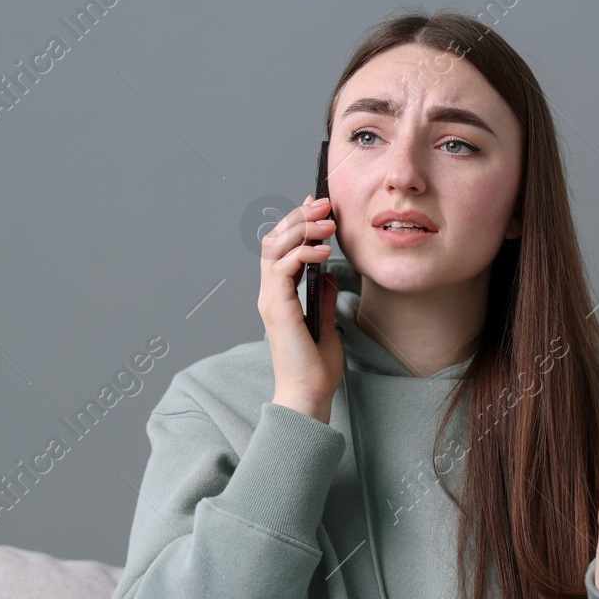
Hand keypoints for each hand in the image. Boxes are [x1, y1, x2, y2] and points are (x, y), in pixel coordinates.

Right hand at [261, 194, 342, 422]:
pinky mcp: (277, 307)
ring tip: (328, 222)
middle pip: (275, 240)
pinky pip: (283, 268)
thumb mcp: (325, 325)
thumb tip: (327, 275)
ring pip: (275, 248)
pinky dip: (303, 253)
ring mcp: (271, 300)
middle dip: (299, 216)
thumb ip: (322, 299)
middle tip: (325, 203)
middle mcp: (270, 294)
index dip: (297, 222)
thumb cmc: (315, 369)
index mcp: (280, 297)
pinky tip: (324, 251)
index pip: (282, 248)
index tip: (317, 205)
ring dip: (302, 229)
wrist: (309, 395)